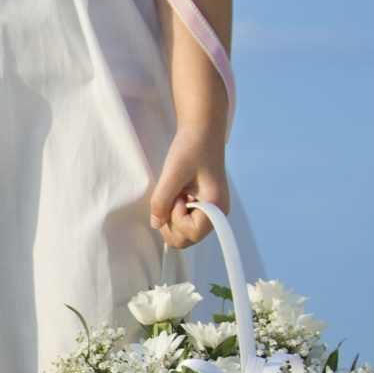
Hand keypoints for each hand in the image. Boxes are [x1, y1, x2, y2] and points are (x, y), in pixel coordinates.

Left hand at [148, 126, 228, 249]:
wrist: (201, 133)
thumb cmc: (191, 148)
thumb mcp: (173, 172)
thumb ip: (162, 199)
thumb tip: (156, 224)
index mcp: (216, 206)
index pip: (192, 233)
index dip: (176, 219)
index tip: (176, 197)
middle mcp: (217, 213)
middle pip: (186, 239)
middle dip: (171, 222)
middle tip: (172, 195)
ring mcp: (210, 212)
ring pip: (183, 234)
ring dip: (171, 219)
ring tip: (175, 193)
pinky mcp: (202, 208)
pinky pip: (184, 224)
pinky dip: (173, 215)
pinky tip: (176, 196)